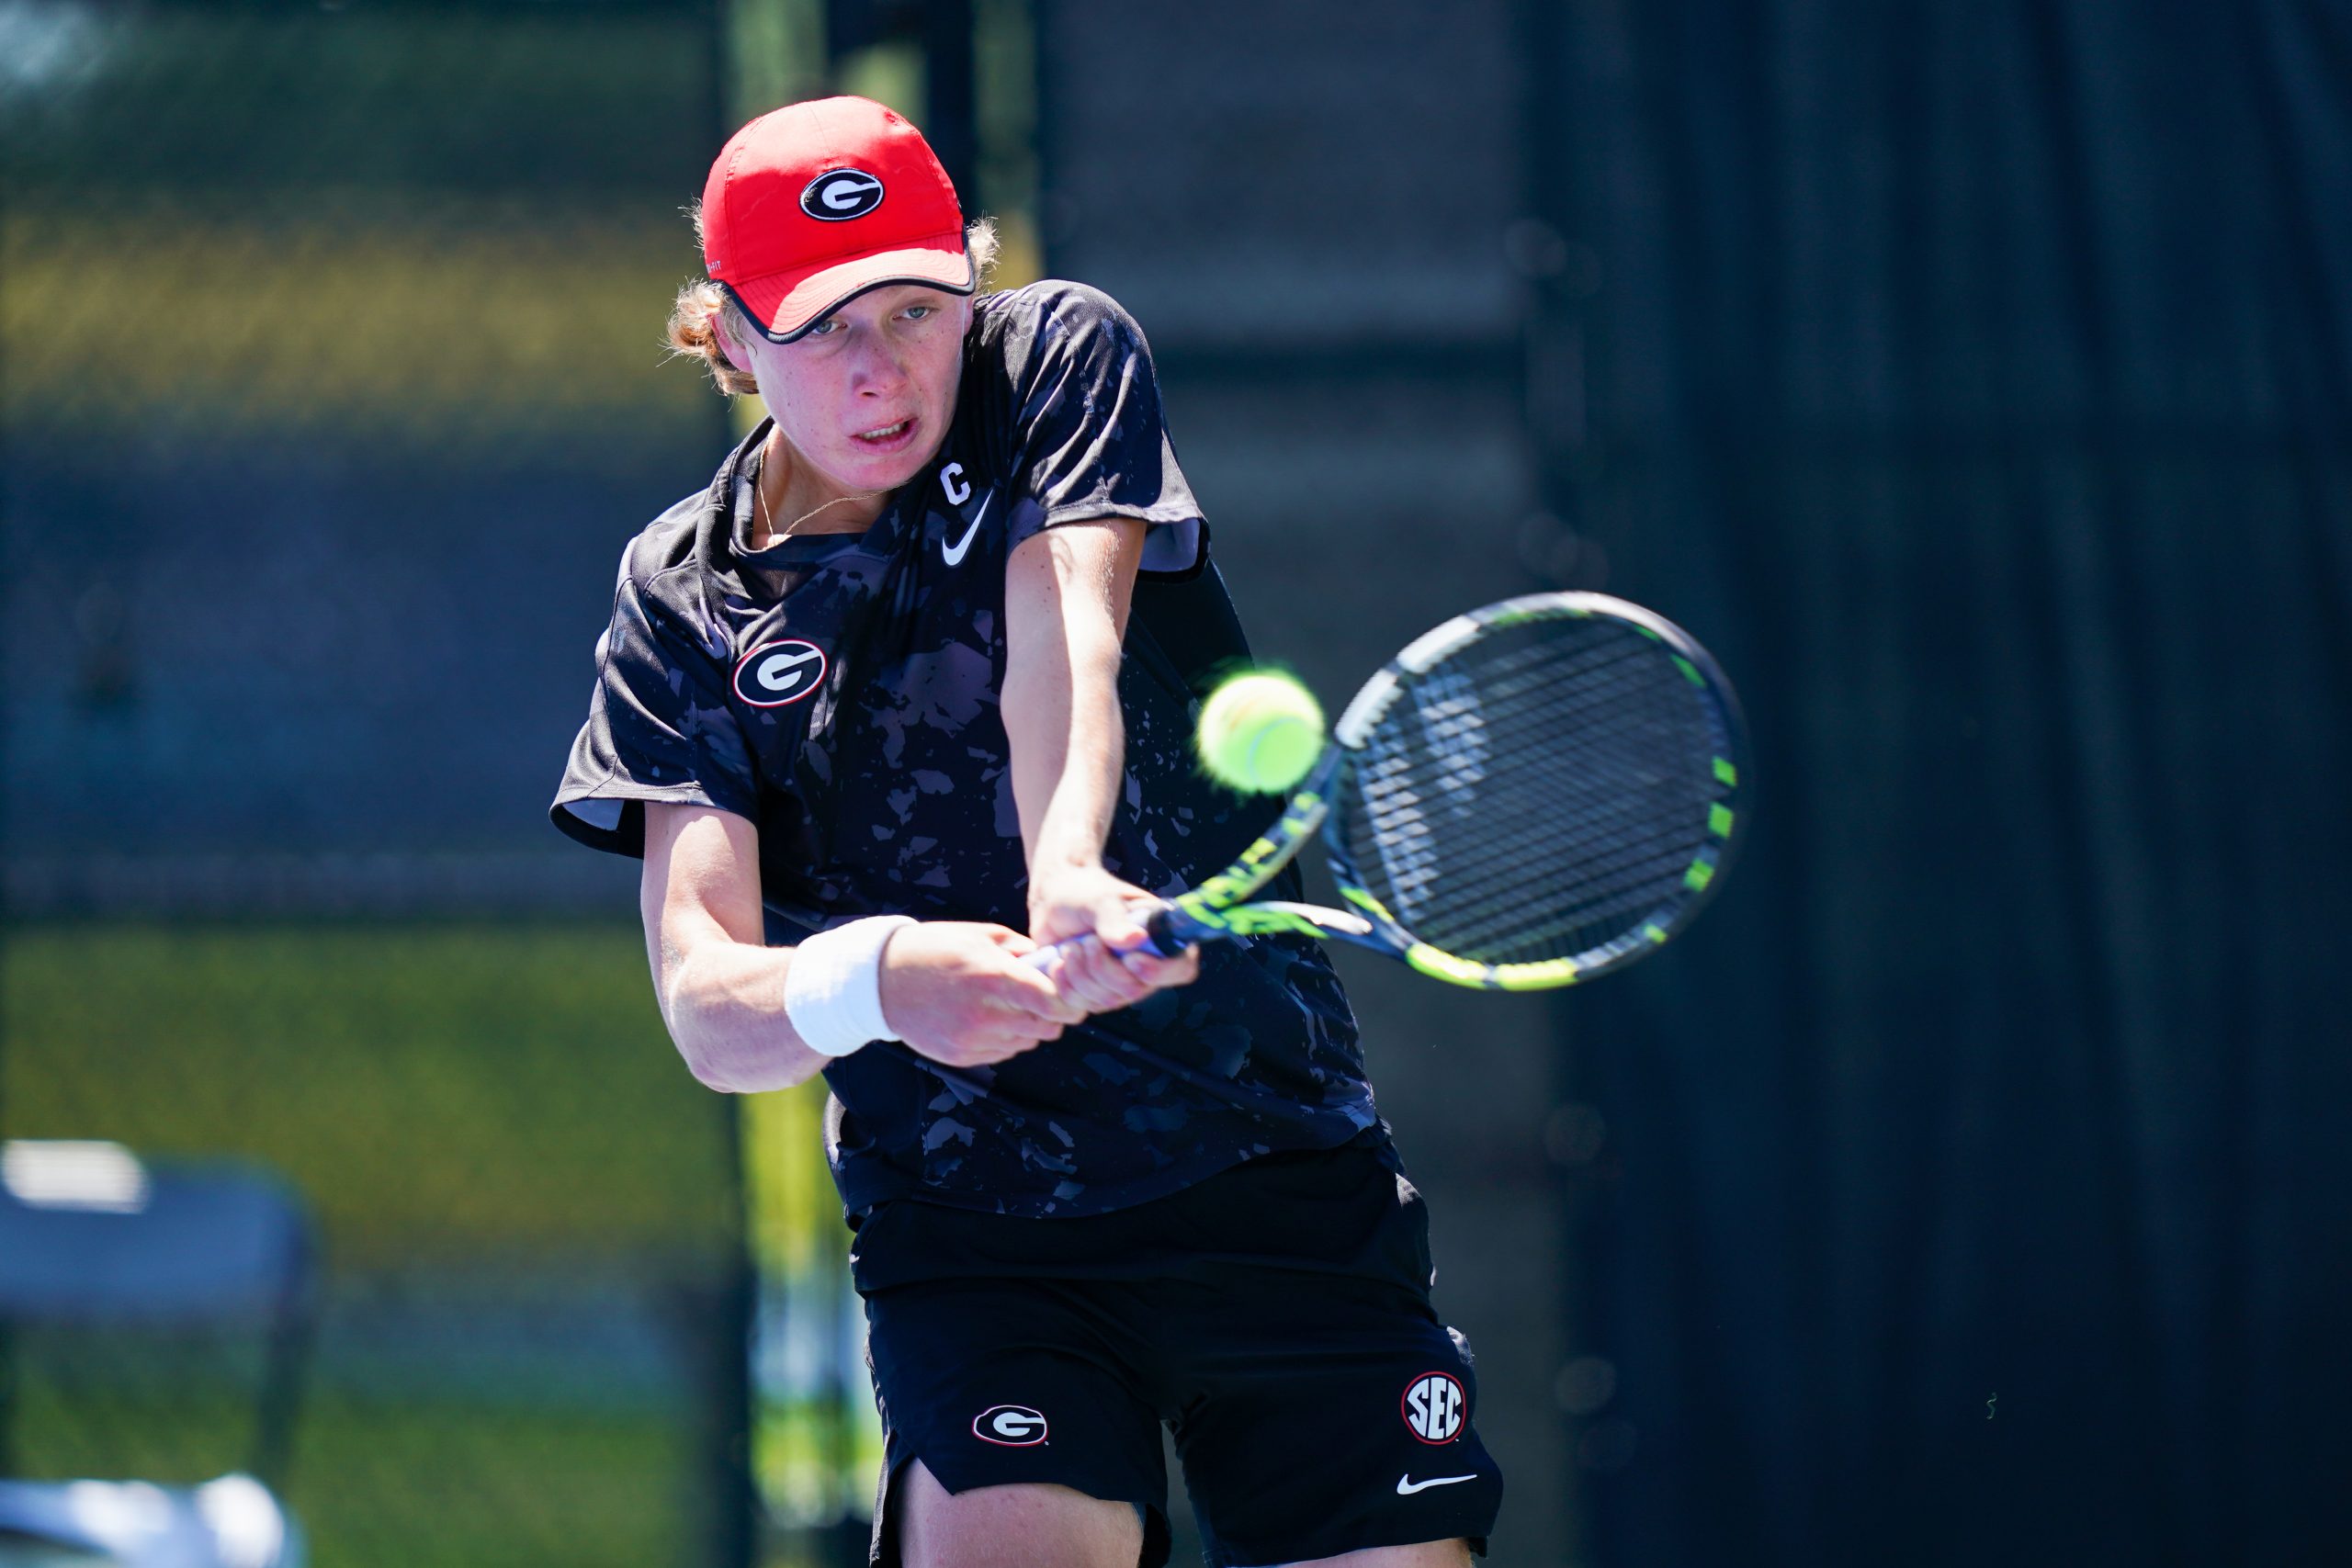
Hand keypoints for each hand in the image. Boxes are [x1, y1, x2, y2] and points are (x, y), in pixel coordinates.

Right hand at [876, 922, 1088, 1070]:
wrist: (882, 980)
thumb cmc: (935, 949)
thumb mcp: (981, 935)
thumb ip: (1022, 950)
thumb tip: (1053, 964)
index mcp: (994, 977)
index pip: (1054, 1002)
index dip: (1070, 1000)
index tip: (1070, 994)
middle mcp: (985, 1013)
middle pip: (1046, 1028)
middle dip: (1051, 1014)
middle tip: (1040, 998)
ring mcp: (971, 1039)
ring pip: (1026, 1043)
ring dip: (1027, 1027)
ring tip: (1006, 1005)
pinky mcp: (960, 1056)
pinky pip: (1002, 1053)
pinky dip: (1004, 1039)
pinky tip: (986, 1018)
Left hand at [1027, 864, 1200, 1013]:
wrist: (1052, 902)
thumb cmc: (1084, 892)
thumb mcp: (1100, 899)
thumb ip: (1115, 919)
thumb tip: (1135, 940)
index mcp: (1160, 937)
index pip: (1181, 967)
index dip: (1161, 971)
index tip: (1131, 959)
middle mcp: (1145, 965)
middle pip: (1135, 989)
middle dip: (1103, 968)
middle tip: (1086, 941)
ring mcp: (1119, 984)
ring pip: (1106, 1000)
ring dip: (1080, 974)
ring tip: (1069, 947)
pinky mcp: (1092, 994)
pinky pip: (1081, 1006)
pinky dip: (1064, 986)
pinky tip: (1058, 963)